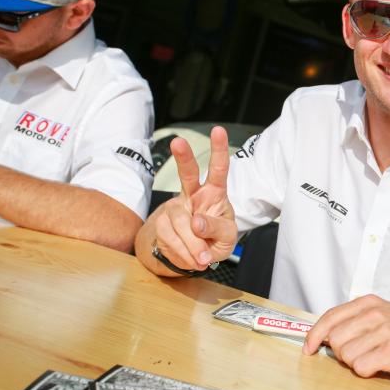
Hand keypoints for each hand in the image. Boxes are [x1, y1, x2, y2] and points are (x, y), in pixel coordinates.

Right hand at [150, 126, 236, 270]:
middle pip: (187, 173)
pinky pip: (169, 238)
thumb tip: (196, 223)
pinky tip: (191, 258)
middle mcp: (194, 195)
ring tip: (204, 259)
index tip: (218, 130)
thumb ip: (217, 228)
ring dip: (192, 244)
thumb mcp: (227, 237)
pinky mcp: (162, 223)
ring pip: (180, 221)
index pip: (218, 169)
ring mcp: (175, 207)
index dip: (219, 149)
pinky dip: (183, 253)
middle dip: (183, 157)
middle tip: (178, 142)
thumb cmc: (216, 239)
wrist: (193, 257)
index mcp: (215, 193)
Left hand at [303, 294, 389, 378]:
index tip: (309, 346)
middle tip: (359, 354)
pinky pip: (361, 367)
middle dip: (342, 352)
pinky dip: (367, 371)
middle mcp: (375, 314)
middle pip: (336, 339)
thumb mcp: (382, 313)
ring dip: (356, 362)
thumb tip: (326, 333)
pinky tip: (379, 364)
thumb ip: (356, 319)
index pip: (331, 317)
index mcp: (369, 303)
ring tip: (373, 358)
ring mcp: (384, 331)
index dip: (315, 334)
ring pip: (347, 355)